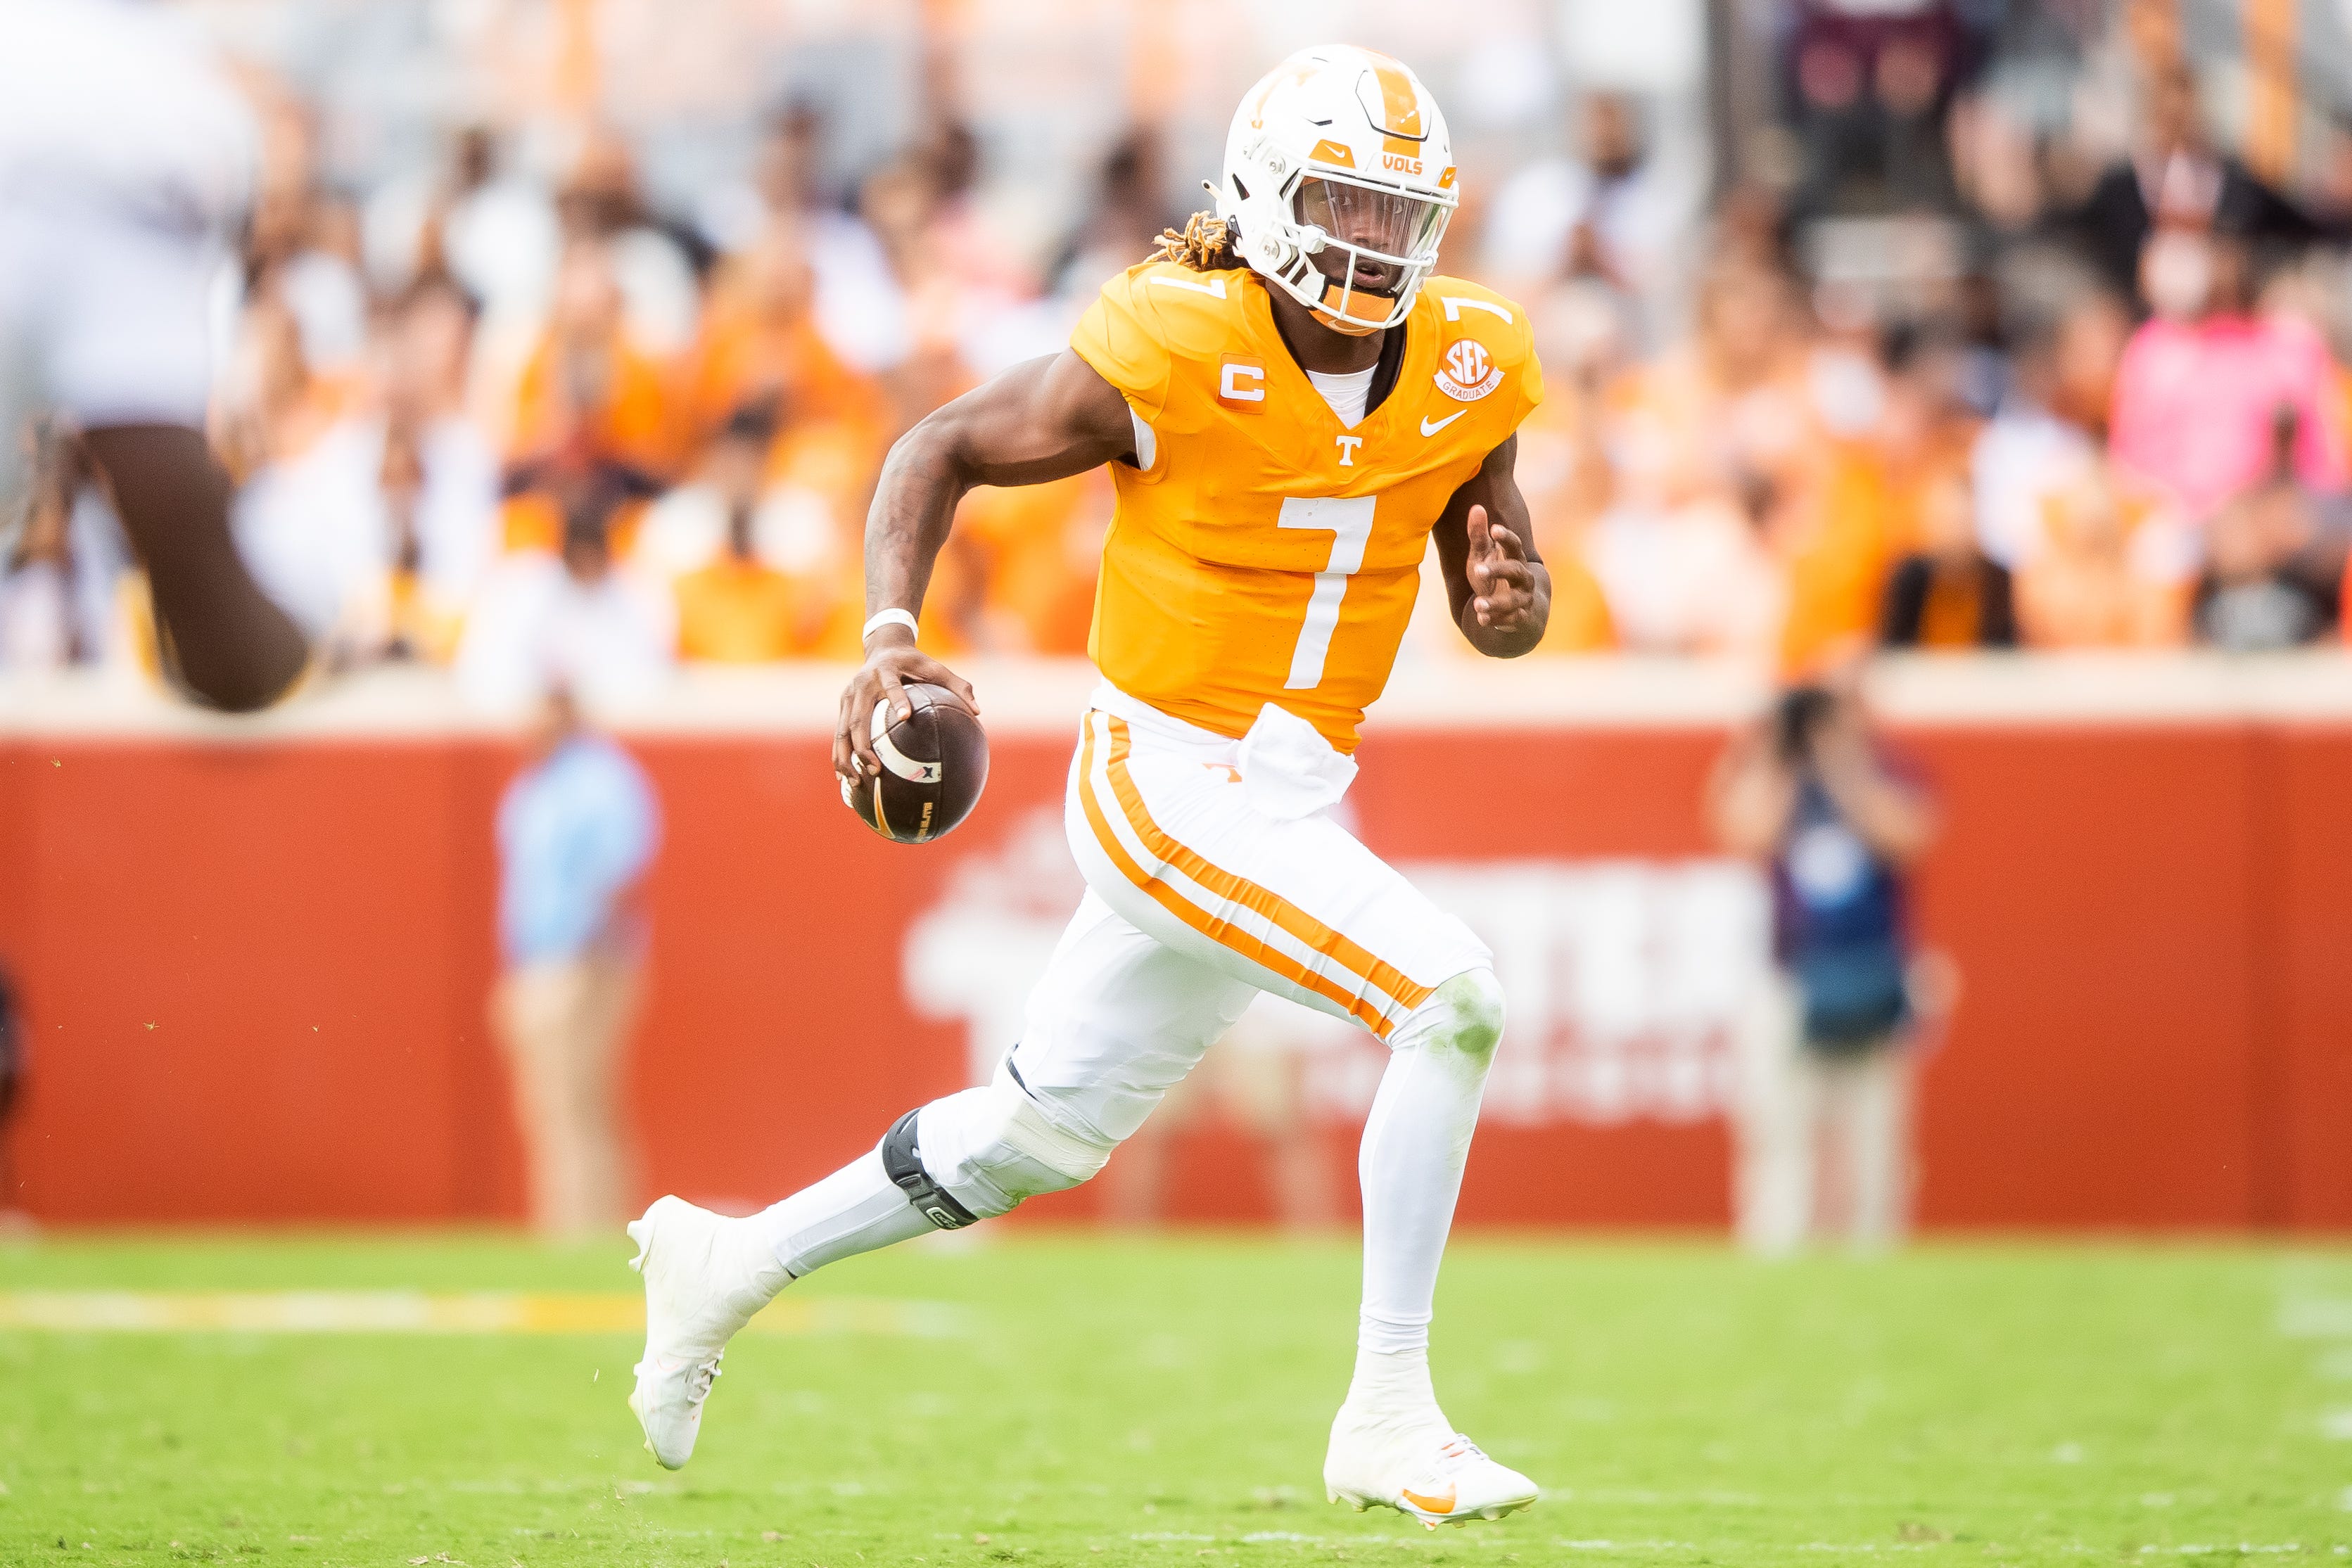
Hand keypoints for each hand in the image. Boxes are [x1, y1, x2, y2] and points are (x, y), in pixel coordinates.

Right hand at [833, 629, 978, 784]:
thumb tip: (978, 711)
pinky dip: (840, 757)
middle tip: (876, 770)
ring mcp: (848, 696)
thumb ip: (958, 686)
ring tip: (855, 783)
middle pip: (856, 719)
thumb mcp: (937, 668)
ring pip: (842, 732)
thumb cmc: (915, 663)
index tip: (906, 717)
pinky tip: (846, 778)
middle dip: (863, 747)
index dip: (897, 700)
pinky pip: (839, 736)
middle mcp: (862, 684)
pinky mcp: (843, 706)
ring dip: (847, 758)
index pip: (890, 686)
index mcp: (886, 671)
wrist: (883, 647)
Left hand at [1464, 505, 1536, 633]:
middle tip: (1477, 570)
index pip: (1514, 545)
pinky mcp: (1521, 617)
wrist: (1516, 608)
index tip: (1494, 529)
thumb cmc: (1494, 575)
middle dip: (1498, 570)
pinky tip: (1481, 619)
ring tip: (1477, 604)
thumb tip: (1476, 507)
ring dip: (1495, 603)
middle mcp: (1524, 577)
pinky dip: (1497, 620)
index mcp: (1515, 558)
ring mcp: (1524, 598)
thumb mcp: (1482, 556)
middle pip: (1515, 571)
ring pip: (1514, 600)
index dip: (1506, 537)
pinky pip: (1512, 619)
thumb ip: (1478, 536)